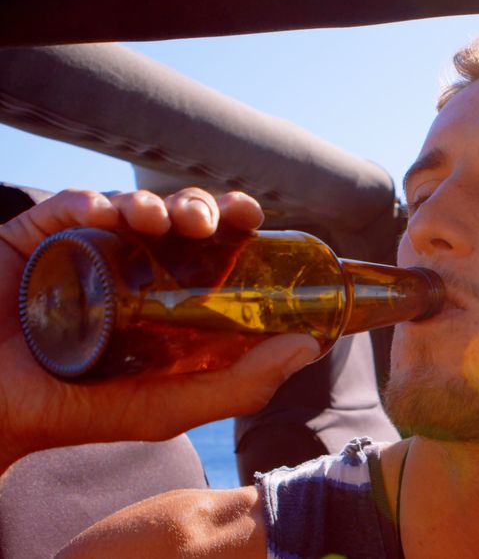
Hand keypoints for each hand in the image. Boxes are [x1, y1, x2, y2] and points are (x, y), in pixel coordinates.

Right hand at [0, 188, 318, 474]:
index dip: (238, 229)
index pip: (214, 252)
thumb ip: (238, 385)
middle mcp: (133, 269)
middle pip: (181, 221)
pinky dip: (93, 201)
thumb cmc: (75, 411)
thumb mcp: (165, 408)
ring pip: (134, 206)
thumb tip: (307, 347)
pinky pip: (71, 206)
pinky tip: (104, 215)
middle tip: (210, 221)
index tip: (254, 219)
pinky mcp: (38, 240)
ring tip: (163, 221)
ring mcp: (87, 251)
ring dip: (157, 202)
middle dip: (202, 207)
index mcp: (168, 300)